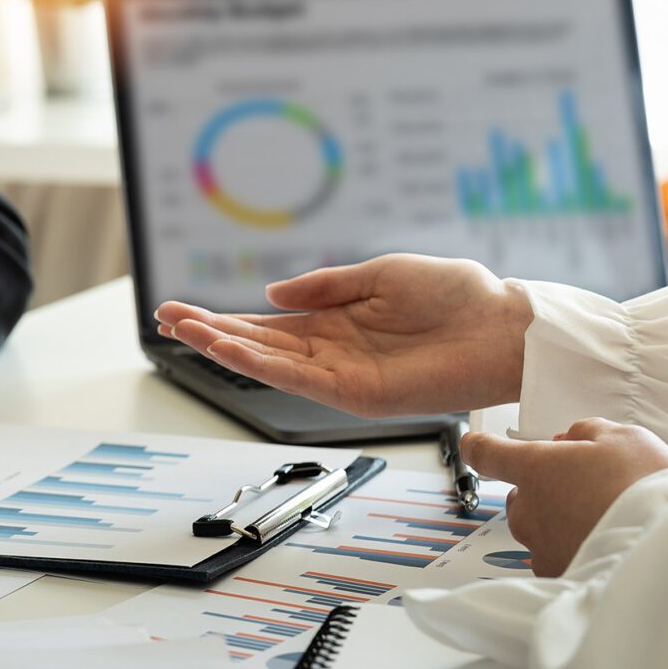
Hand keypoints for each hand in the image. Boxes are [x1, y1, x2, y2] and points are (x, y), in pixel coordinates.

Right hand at [152, 254, 532, 416]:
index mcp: (335, 321)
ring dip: (223, 349)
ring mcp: (340, 375)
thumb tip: (272, 294)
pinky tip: (230, 349)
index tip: (180, 308)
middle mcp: (330, 351)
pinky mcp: (356, 395)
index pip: (264, 323)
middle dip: (207, 332)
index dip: (221, 316)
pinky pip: (297, 379)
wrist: (503, 326)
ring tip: (184, 332)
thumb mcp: (382, 273)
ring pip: (268, 364)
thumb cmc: (457, 295)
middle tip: (164, 319)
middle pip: (255, 344)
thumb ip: (325, 285)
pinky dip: (261, 365)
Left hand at [464, 419, 667, 576]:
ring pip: (540, 528)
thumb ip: (586, 434)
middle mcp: (528, 510)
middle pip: (523, 495)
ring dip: (562, 522)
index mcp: (536, 469)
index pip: (487, 454)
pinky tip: (608, 545)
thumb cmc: (649, 489)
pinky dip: (575, 550)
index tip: (475, 445)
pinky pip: (558, 556)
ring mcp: (540, 547)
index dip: (481, 447)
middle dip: (548, 489)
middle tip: (591, 487)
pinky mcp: (558, 577)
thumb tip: (569, 441)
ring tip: (609, 519)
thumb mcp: (624, 438)